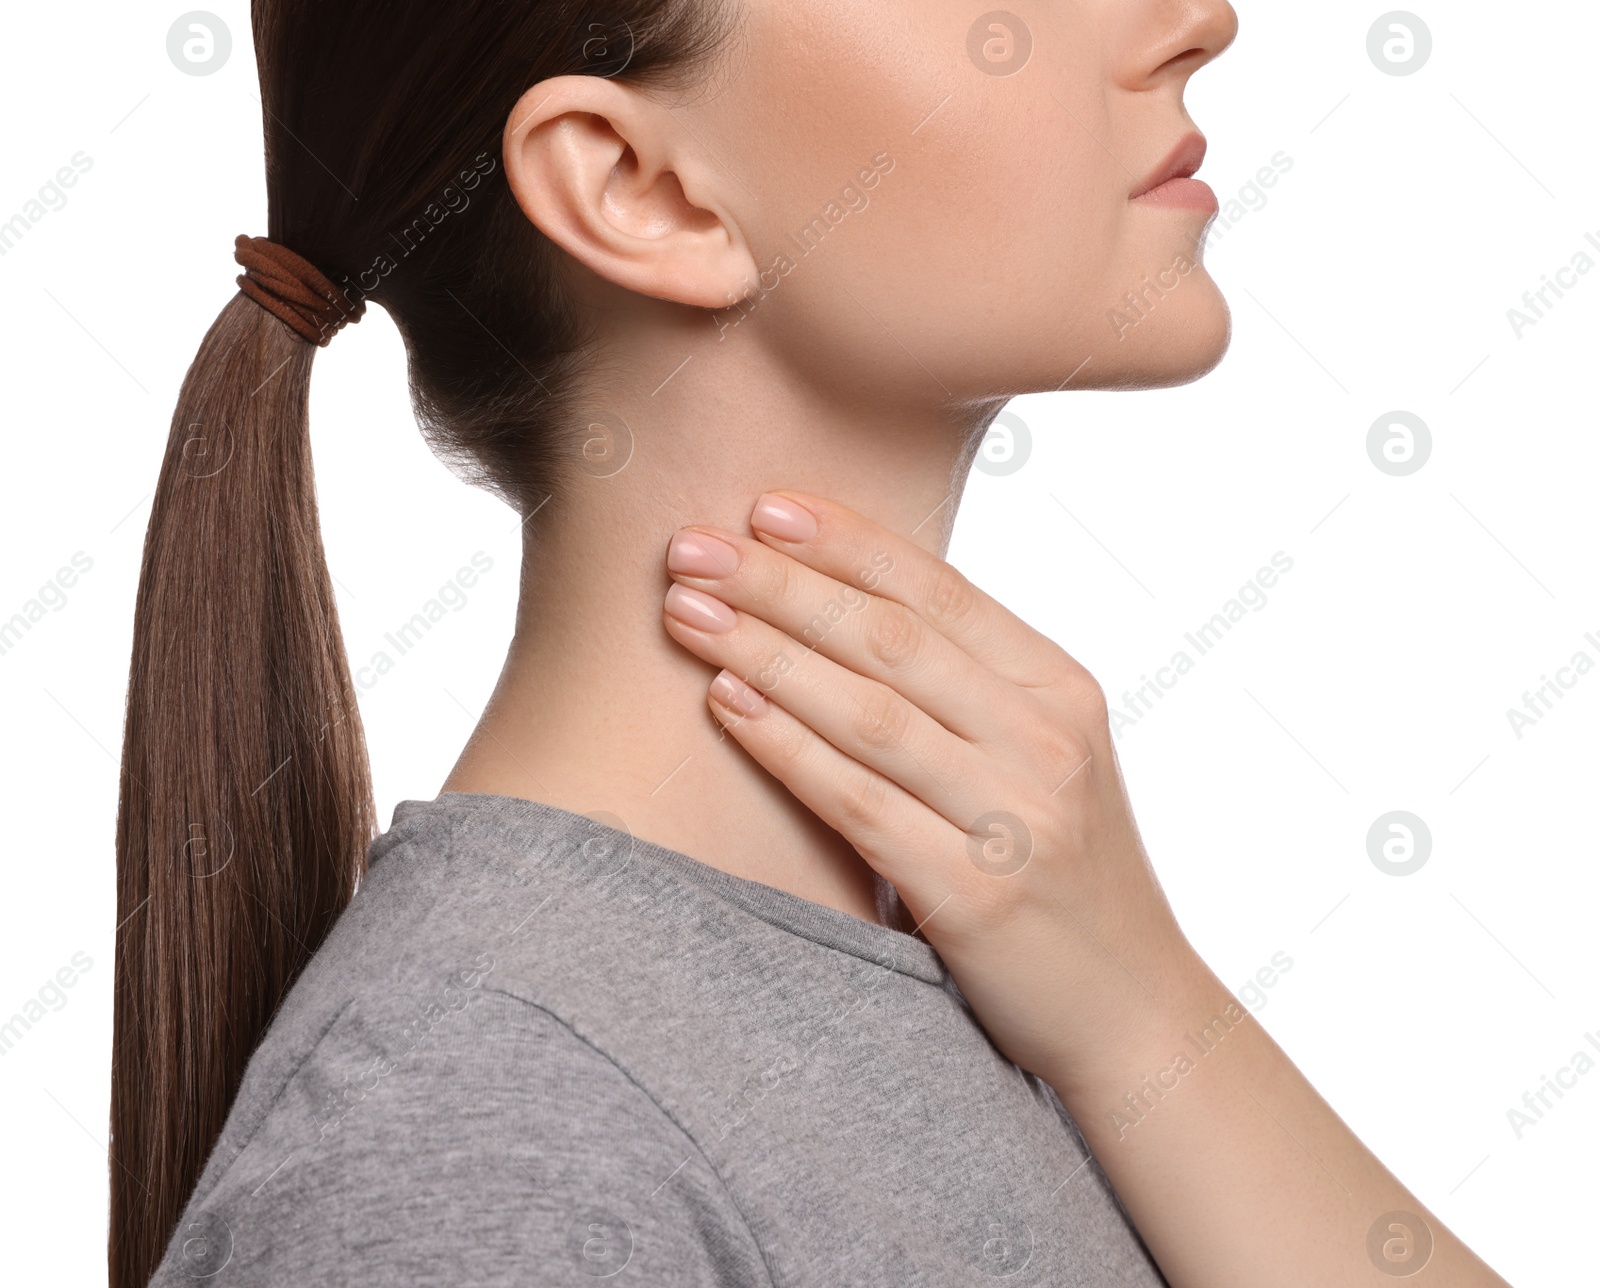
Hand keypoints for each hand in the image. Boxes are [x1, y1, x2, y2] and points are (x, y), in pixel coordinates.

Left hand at [660, 490, 1216, 1092]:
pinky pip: (859, 802)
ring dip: (765, 652)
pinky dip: (786, 747)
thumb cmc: (1062, 872)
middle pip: (890, 638)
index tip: (763, 506)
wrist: (1130, 1007)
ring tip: (686, 611)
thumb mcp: (1043, 759)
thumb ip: (966, 691)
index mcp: (1061, 690)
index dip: (846, 542)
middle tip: (691, 547)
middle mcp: (1045, 740)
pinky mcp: (974, 894)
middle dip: (781, 584)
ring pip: (868, 710)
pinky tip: (727, 704)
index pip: (938, 592)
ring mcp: (1015, 817)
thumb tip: (842, 609)